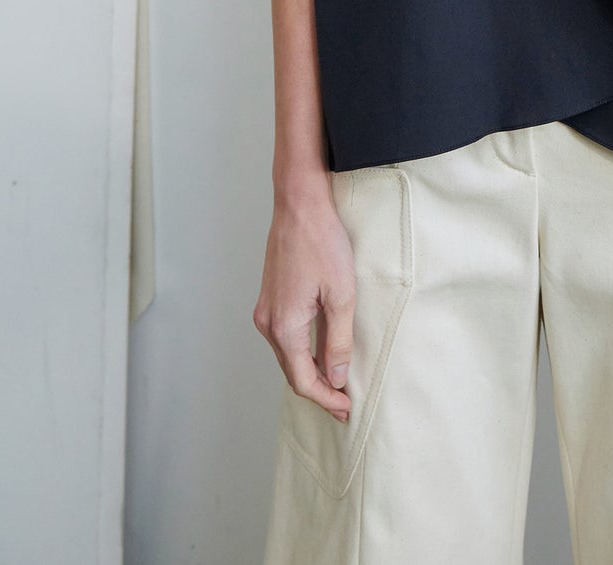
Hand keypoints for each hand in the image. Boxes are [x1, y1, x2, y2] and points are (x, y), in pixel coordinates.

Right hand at [252, 184, 356, 420]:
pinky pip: (285, 336)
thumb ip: (338, 341)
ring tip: (336, 382)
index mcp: (284, 327)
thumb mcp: (341, 294)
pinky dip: (303, 351)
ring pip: (288, 355)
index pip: (303, 380)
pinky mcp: (271, 298)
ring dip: (310, 371)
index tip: (347, 408)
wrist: (299, 204)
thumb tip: (335, 378)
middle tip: (344, 403)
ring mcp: (266, 310)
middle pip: (292, 371)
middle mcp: (268, 323)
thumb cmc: (322, 242)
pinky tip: (321, 352)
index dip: (326, 398)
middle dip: (318, 390)